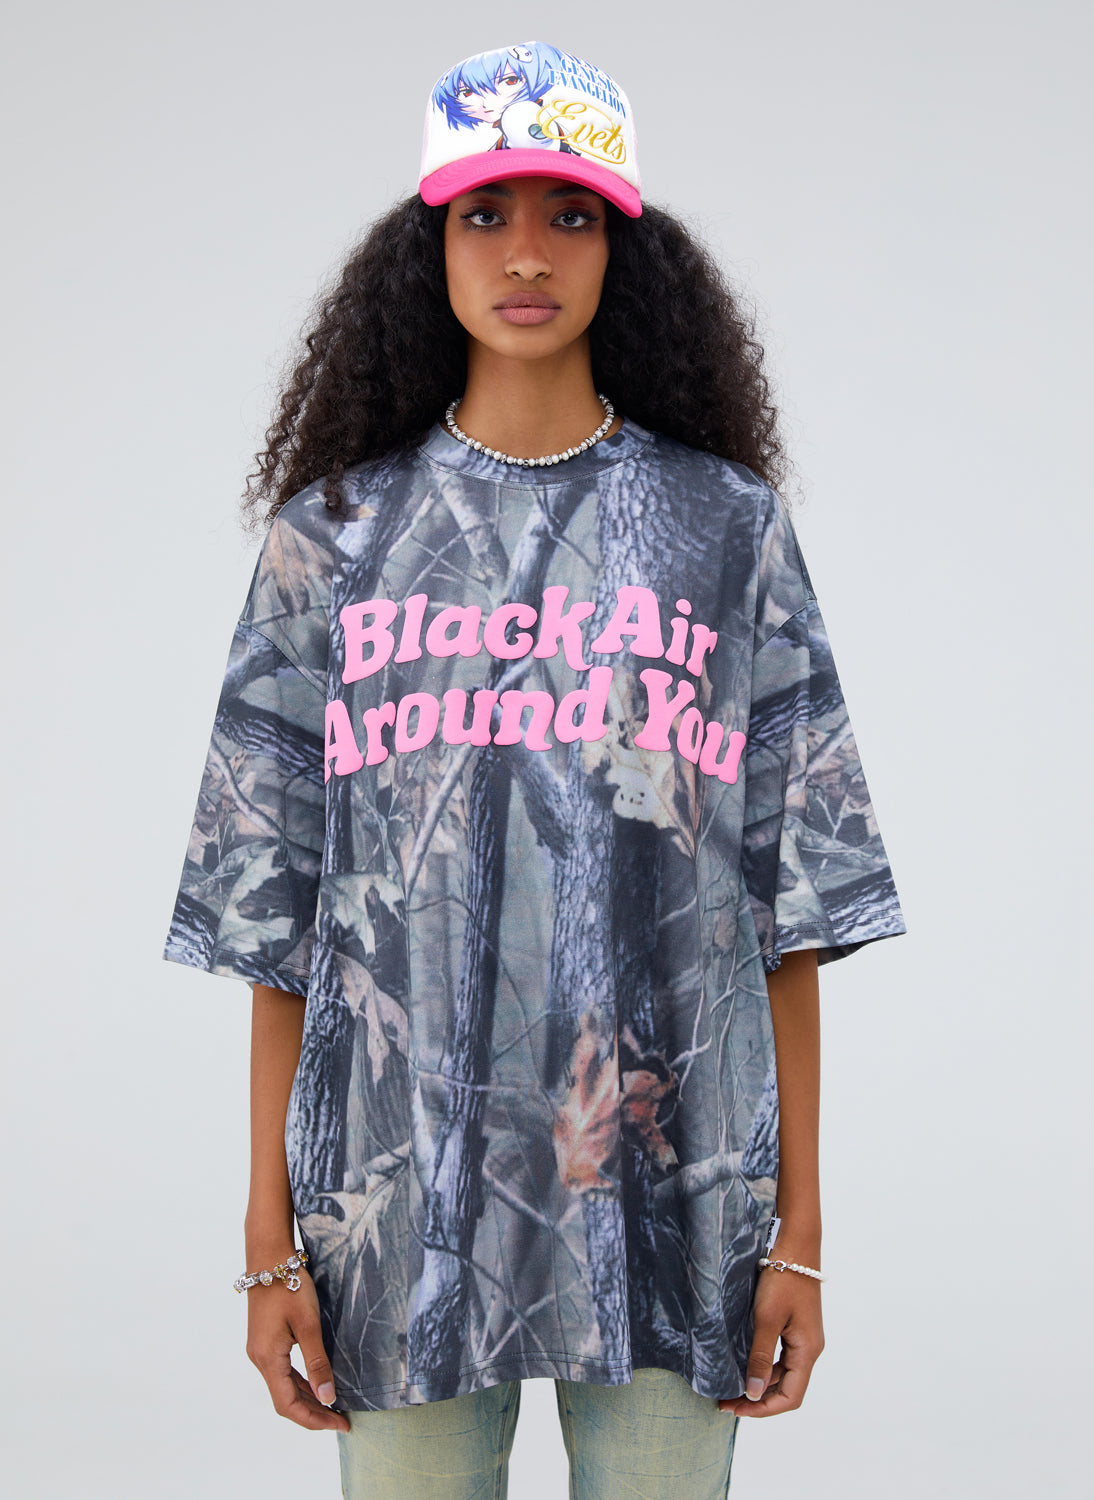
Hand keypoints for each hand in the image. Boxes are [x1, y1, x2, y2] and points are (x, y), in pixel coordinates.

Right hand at [245, 1270, 350, 1431]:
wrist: (269, 1257)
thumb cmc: (289, 1286)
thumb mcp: (308, 1324)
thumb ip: (317, 1362)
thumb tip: (327, 1397)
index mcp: (267, 1359)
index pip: (288, 1405)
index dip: (314, 1418)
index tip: (340, 1423)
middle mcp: (260, 1359)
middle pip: (285, 1399)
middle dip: (314, 1411)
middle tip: (342, 1417)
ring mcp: (261, 1350)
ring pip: (284, 1386)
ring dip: (308, 1398)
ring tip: (334, 1405)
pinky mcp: (265, 1340)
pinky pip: (283, 1371)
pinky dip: (300, 1382)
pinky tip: (317, 1382)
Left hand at [718, 1265, 823, 1416]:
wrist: (794, 1242)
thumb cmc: (783, 1279)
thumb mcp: (767, 1319)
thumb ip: (761, 1357)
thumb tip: (754, 1394)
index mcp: (807, 1351)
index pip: (790, 1397)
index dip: (763, 1409)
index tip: (736, 1409)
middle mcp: (808, 1348)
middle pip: (786, 1387)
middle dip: (757, 1398)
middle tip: (725, 1401)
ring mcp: (802, 1336)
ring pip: (781, 1372)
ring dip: (758, 1383)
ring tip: (729, 1386)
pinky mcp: (794, 1325)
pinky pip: (779, 1355)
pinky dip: (762, 1365)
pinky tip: (742, 1363)